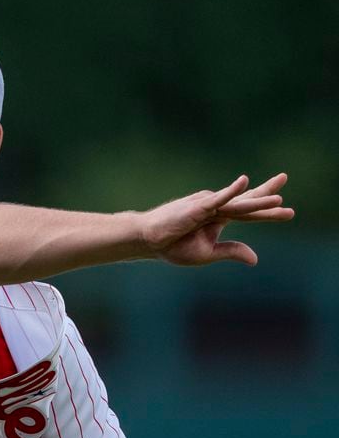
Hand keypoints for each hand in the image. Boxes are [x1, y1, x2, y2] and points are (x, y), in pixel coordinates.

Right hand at [141, 172, 293, 266]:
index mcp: (220, 218)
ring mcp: (208, 205)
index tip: (287, 207)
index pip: (248, 210)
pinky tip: (243, 182)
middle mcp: (217, 208)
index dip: (266, 206)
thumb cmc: (174, 246)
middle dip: (267, 194)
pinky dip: (231, 191)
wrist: (150, 241)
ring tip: (278, 200)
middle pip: (247, 200)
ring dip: (258, 201)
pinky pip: (218, 199)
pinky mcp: (198, 207)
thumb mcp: (208, 253)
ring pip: (238, 203)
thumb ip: (231, 251)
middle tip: (285, 178)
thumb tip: (256, 259)